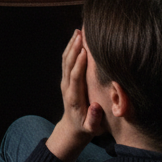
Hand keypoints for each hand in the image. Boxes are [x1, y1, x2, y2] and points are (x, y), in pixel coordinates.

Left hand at [45, 29, 105, 161]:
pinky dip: (70, 49)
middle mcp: (67, 87)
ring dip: (71, 46)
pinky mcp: (66, 79)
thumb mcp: (91, 129)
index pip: (75, 77)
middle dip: (74, 49)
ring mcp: (65, 82)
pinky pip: (66, 61)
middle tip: (81, 35)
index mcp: (74, 98)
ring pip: (65, 60)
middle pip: (68, 64)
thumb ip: (93, 120)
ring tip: (78, 32)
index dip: (79, 64)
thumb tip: (96, 107)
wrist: (72, 128)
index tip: (85, 52)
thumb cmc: (85, 128)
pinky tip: (76, 39)